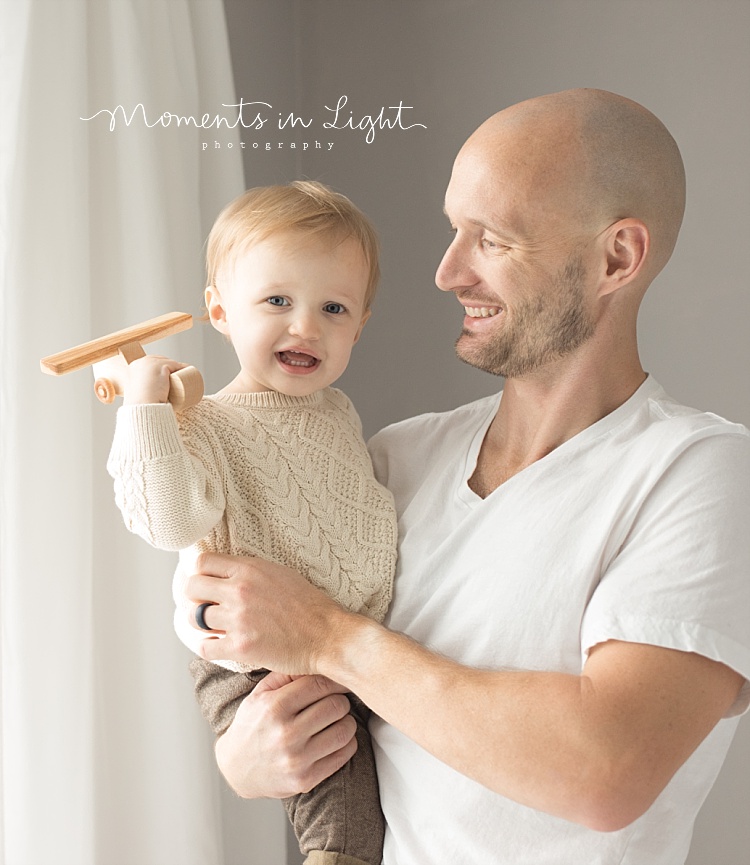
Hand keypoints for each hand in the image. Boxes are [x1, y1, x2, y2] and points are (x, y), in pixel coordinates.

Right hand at [123, 354, 187, 404]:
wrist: (142, 406)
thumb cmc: (141, 406)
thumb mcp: (138, 395)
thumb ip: (140, 393)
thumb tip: (146, 399)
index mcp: (134, 367)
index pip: (151, 363)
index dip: (161, 369)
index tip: (168, 377)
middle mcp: (140, 362)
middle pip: (160, 360)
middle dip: (170, 367)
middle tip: (178, 379)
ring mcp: (150, 362)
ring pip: (168, 362)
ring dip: (177, 367)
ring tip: (184, 376)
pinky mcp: (160, 366)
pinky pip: (175, 364)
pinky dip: (183, 368)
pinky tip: (188, 370)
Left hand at [185, 552, 353, 674]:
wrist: (326, 635)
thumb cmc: (309, 605)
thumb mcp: (280, 573)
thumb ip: (250, 571)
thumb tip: (225, 572)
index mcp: (249, 569)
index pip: (202, 563)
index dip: (201, 573)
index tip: (207, 583)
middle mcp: (240, 591)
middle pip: (191, 588)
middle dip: (195, 597)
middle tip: (206, 605)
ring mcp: (238, 619)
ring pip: (195, 618)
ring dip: (202, 623)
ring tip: (215, 627)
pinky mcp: (240, 646)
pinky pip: (205, 647)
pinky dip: (209, 647)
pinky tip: (220, 645)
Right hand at [215, 672, 357, 797]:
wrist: (236, 768)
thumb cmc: (253, 724)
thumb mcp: (261, 693)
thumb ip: (287, 674)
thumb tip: (318, 659)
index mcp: (274, 707)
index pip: (319, 684)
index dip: (335, 680)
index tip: (340, 680)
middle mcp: (285, 734)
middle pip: (336, 706)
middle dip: (340, 700)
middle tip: (335, 700)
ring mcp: (297, 759)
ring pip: (344, 730)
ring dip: (347, 721)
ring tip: (337, 718)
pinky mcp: (306, 779)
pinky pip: (344, 754)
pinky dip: (347, 742)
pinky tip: (336, 736)